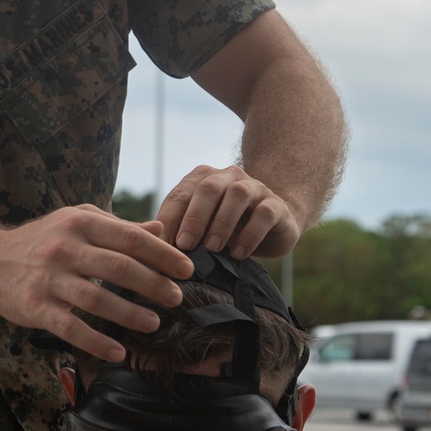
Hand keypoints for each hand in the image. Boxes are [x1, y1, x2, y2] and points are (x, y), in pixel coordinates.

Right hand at [0, 204, 193, 361]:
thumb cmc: (41, 240)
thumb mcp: (77, 221)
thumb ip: (119, 226)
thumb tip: (161, 229)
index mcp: (81, 222)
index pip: (130, 238)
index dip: (162, 254)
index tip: (186, 270)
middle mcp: (65, 247)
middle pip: (120, 267)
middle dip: (154, 285)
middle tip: (176, 299)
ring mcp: (50, 278)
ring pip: (98, 299)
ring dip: (131, 315)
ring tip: (154, 324)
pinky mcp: (36, 307)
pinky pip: (72, 328)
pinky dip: (97, 342)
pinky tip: (118, 352)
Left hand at [157, 164, 299, 258]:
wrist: (274, 224)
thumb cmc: (227, 228)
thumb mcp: (202, 228)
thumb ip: (180, 232)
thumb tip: (154, 253)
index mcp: (204, 179)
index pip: (181, 193)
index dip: (171, 218)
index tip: (162, 244)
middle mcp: (229, 177)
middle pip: (209, 188)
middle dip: (194, 218)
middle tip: (185, 246)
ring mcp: (255, 188)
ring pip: (238, 195)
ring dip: (222, 222)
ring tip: (213, 249)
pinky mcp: (276, 205)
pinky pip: (264, 214)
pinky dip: (250, 234)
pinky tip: (238, 253)